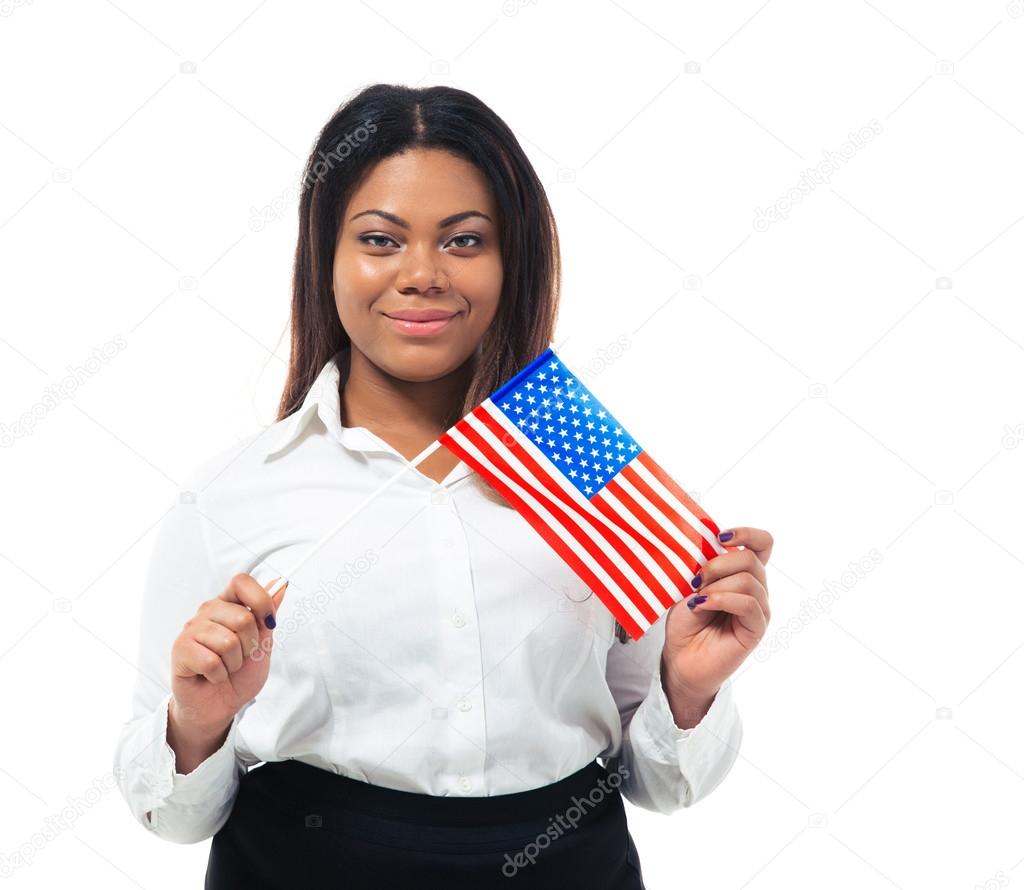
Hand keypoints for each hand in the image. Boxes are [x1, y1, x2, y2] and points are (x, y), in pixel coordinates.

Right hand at [169, 573, 286, 737]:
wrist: (220, 705)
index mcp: (228, 604)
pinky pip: (210, 661)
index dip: (260, 599)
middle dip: (250, 645)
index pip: (241, 582)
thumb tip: (281, 586)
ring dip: (234, 663)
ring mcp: (191, 629)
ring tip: (226, 667)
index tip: (269, 622)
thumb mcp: (263, 644)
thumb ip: (268, 616)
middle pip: (242, 617)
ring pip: (228, 642)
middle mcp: (208, 611)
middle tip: (241, 657)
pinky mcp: (179, 650)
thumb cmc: (240, 674)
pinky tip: (212, 676)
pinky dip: (219, 675)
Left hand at [662, 526, 772, 699]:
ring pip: (749, 579)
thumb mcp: (690, 586)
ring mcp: (758, 609)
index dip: (746, 533)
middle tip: (696, 580)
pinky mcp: (756, 628)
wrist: (681, 659)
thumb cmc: (685, 623)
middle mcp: (756, 589)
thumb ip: (704, 566)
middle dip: (719, 563)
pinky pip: (749, 604)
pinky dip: (723, 599)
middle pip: (752, 558)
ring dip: (718, 584)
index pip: (762, 544)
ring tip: (698, 599)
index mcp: (742, 574)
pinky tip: (703, 605)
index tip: (719, 537)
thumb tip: (709, 545)